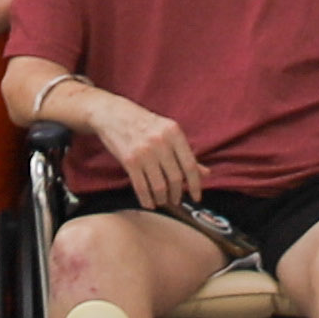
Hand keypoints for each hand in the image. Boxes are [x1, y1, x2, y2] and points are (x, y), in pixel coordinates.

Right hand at [80, 93, 204, 211]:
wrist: (112, 114)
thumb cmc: (143, 123)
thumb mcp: (167, 132)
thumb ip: (185, 153)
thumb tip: (205, 173)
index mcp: (174, 132)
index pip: (190, 165)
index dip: (195, 185)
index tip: (197, 197)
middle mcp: (161, 142)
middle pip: (175, 178)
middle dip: (177, 194)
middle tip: (176, 200)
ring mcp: (144, 152)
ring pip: (159, 186)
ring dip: (162, 199)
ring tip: (163, 201)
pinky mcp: (129, 161)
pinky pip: (141, 187)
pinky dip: (146, 200)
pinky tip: (149, 203)